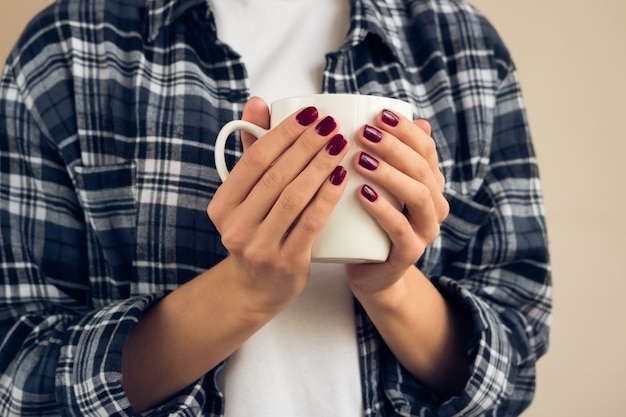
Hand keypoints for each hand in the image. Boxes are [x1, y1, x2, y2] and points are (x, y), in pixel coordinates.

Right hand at [208, 97, 349, 310]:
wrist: (258, 288)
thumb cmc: (257, 231)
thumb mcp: (246, 196)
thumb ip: (252, 150)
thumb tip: (257, 102)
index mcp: (222, 205)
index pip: (254, 159)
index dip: (283, 132)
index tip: (310, 113)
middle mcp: (235, 226)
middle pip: (275, 175)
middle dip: (307, 145)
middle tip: (332, 124)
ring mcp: (259, 247)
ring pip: (293, 197)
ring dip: (319, 166)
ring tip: (340, 144)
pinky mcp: (286, 263)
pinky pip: (310, 223)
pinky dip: (327, 197)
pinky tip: (341, 177)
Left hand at [345, 109, 448, 293]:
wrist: (368, 270)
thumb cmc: (367, 220)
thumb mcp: (373, 184)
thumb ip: (380, 155)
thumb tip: (385, 113)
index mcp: (429, 183)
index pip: (425, 148)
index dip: (405, 130)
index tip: (378, 114)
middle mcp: (435, 205)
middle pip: (421, 168)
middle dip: (393, 147)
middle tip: (362, 134)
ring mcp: (425, 231)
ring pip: (417, 195)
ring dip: (389, 173)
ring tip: (359, 160)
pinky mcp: (409, 254)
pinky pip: (401, 229)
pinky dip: (383, 210)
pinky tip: (362, 194)